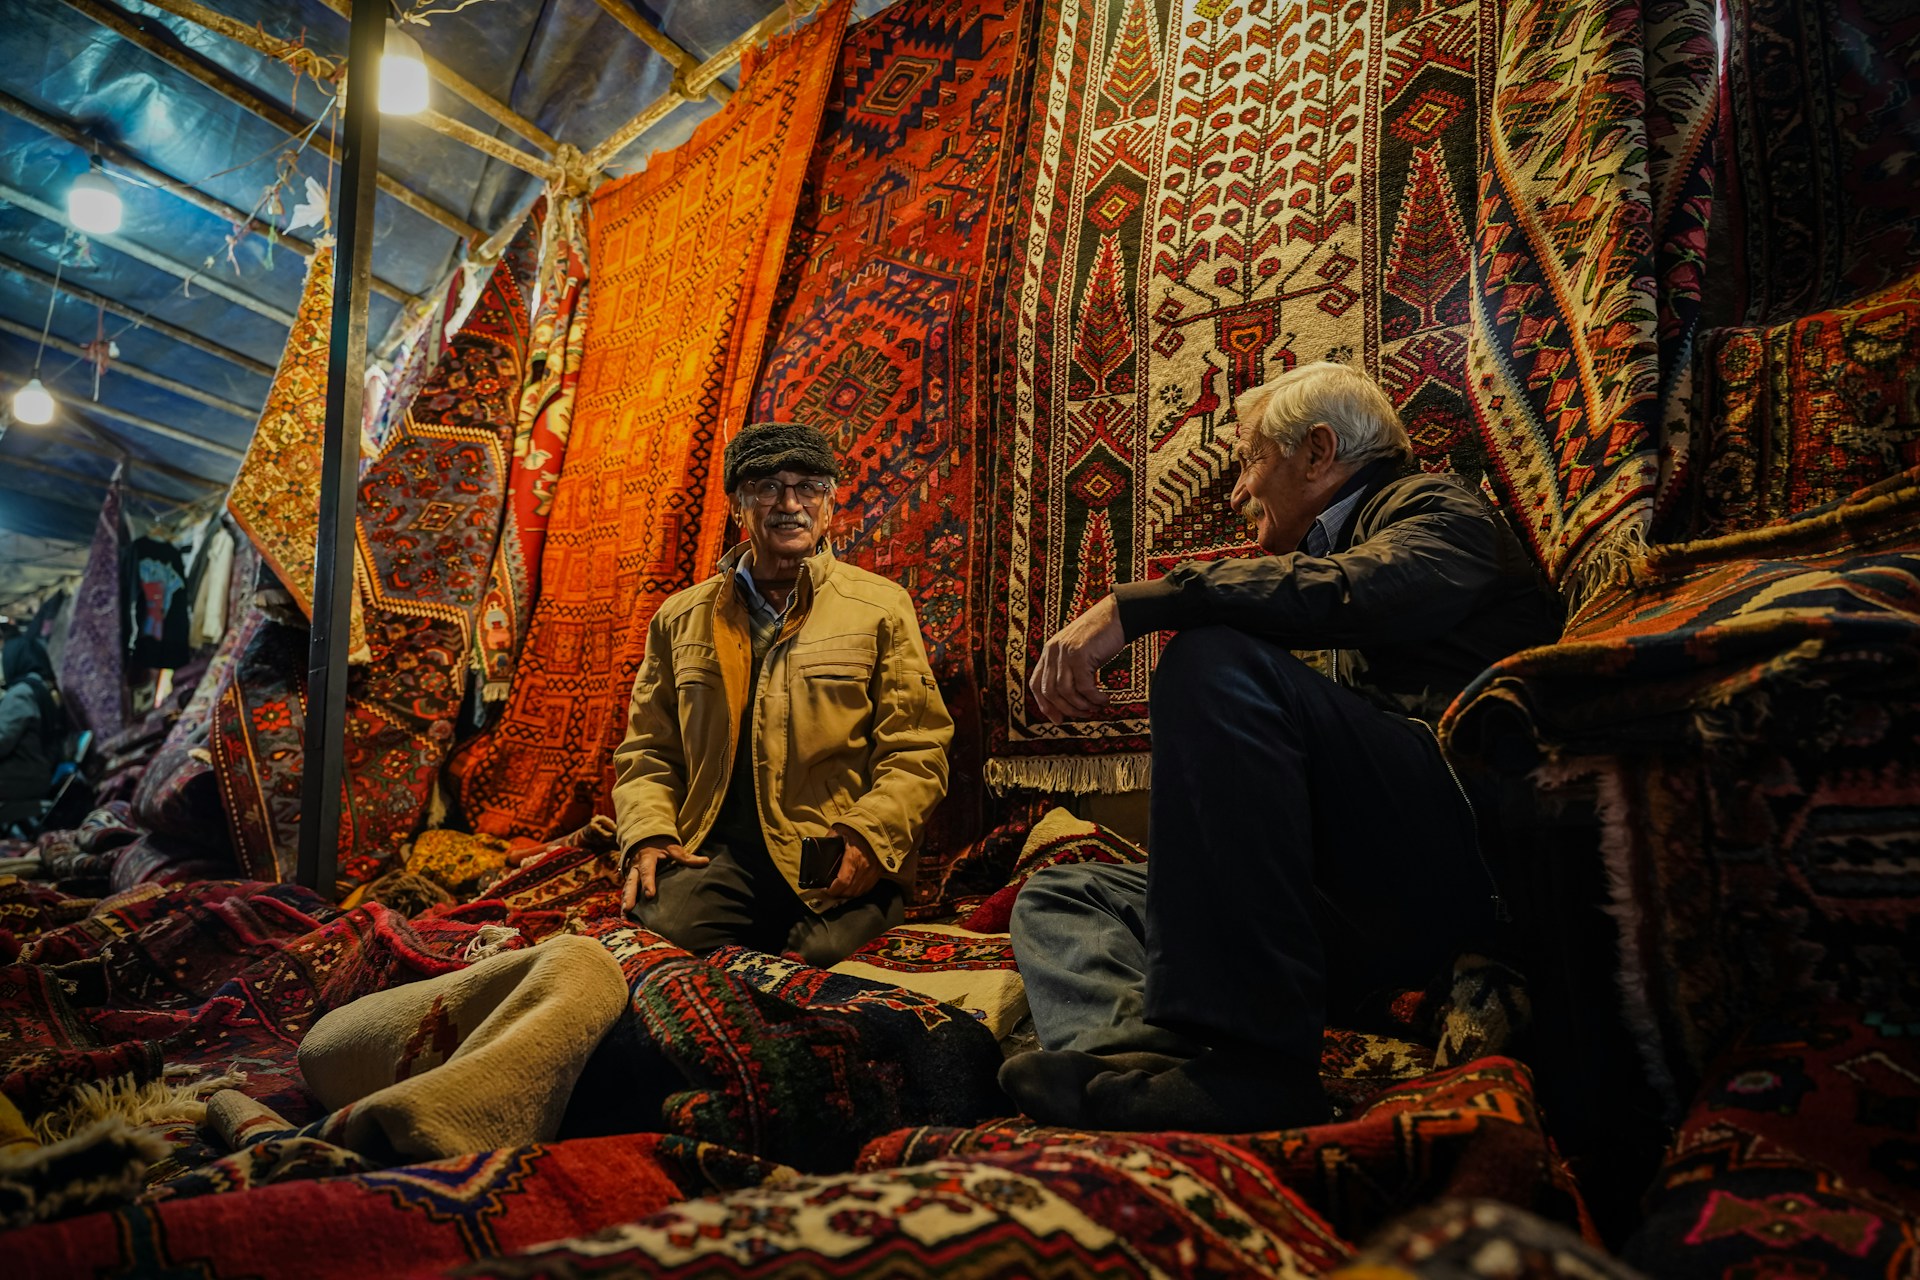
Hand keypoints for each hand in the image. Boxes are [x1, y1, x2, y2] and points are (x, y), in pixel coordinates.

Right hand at [620, 836, 708, 910]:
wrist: (646, 840)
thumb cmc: (662, 847)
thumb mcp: (673, 849)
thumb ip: (687, 857)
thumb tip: (706, 861)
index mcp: (647, 859)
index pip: (647, 871)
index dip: (648, 883)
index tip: (649, 895)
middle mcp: (636, 867)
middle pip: (631, 882)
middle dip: (629, 896)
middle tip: (628, 909)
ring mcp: (631, 875)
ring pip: (627, 889)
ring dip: (625, 902)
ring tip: (624, 918)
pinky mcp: (630, 881)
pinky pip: (626, 893)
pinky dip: (625, 904)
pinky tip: (625, 918)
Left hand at [823, 825, 881, 898]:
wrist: (877, 824)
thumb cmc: (856, 828)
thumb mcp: (838, 832)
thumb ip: (827, 842)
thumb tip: (814, 852)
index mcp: (854, 856)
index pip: (842, 882)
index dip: (832, 889)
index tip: (826, 889)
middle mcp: (865, 866)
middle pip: (850, 890)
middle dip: (838, 893)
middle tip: (830, 890)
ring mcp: (873, 871)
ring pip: (859, 892)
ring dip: (848, 894)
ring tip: (840, 889)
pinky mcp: (878, 872)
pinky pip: (867, 888)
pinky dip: (858, 890)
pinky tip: (851, 887)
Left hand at [1030, 594, 1126, 723]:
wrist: (1118, 615)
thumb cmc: (1101, 637)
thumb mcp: (1078, 652)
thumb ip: (1068, 669)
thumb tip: (1070, 699)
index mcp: (1049, 651)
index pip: (1036, 684)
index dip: (1045, 705)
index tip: (1058, 720)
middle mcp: (1053, 651)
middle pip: (1049, 691)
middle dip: (1066, 709)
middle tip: (1084, 715)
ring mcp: (1066, 653)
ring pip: (1066, 691)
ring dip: (1082, 705)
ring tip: (1096, 708)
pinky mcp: (1081, 655)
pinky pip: (1084, 687)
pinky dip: (1094, 698)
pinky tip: (1105, 700)